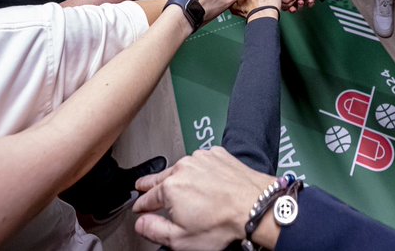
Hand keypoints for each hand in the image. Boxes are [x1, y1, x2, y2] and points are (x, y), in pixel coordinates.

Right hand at [134, 147, 272, 249]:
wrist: (256, 205)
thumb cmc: (223, 222)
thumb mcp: (181, 239)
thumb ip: (155, 230)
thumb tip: (140, 223)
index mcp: (170, 188)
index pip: (147, 198)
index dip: (141, 205)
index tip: (139, 209)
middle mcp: (183, 168)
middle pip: (160, 177)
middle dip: (148, 184)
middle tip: (141, 186)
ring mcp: (201, 159)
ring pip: (180, 167)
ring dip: (176, 176)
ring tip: (175, 185)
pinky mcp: (217, 154)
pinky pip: (201, 161)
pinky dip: (198, 169)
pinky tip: (203, 180)